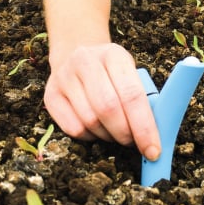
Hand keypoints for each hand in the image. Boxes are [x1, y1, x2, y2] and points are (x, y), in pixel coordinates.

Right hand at [44, 42, 160, 160]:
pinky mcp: (50, 95)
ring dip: (108, 136)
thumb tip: (154, 139)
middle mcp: (85, 61)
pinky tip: (96, 128)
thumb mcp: (130, 74)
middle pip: (108, 108)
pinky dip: (90, 137)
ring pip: (90, 121)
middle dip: (125, 134)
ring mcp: (64, 77)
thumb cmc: (111, 72)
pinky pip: (73, 129)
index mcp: (113, 54)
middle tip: (133, 142)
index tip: (153, 150)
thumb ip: (144, 101)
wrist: (76, 54)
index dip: (145, 127)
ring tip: (114, 132)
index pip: (132, 94)